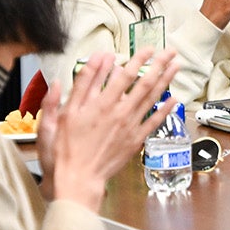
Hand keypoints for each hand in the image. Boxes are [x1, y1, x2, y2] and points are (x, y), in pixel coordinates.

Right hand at [43, 49, 181, 211]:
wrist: (77, 181)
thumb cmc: (62, 153)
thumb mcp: (53, 121)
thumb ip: (61, 96)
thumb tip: (66, 75)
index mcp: (97, 105)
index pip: (121, 75)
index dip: (135, 59)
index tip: (145, 48)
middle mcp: (117, 112)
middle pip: (142, 82)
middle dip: (157, 64)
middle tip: (169, 51)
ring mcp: (128, 125)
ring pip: (151, 97)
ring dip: (165, 80)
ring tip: (176, 66)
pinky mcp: (135, 140)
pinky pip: (154, 121)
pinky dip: (166, 109)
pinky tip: (174, 99)